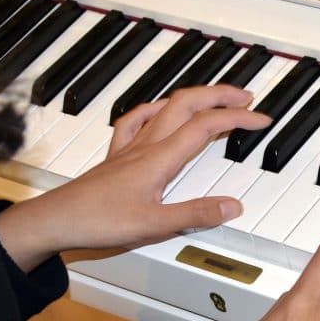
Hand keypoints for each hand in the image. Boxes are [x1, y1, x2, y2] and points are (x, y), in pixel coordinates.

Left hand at [0, 85, 271, 271]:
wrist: (58, 219)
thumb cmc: (100, 221)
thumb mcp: (156, 225)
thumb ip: (197, 214)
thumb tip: (232, 206)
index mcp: (160, 158)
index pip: (207, 126)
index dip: (238, 118)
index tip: (261, 118)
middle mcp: (146, 145)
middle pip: (188, 103)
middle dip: (220, 95)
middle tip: (246, 97)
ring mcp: (130, 147)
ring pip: (166, 107)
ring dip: (194, 97)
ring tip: (213, 99)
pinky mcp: (116, 155)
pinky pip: (136, 120)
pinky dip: (155, 109)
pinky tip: (158, 111)